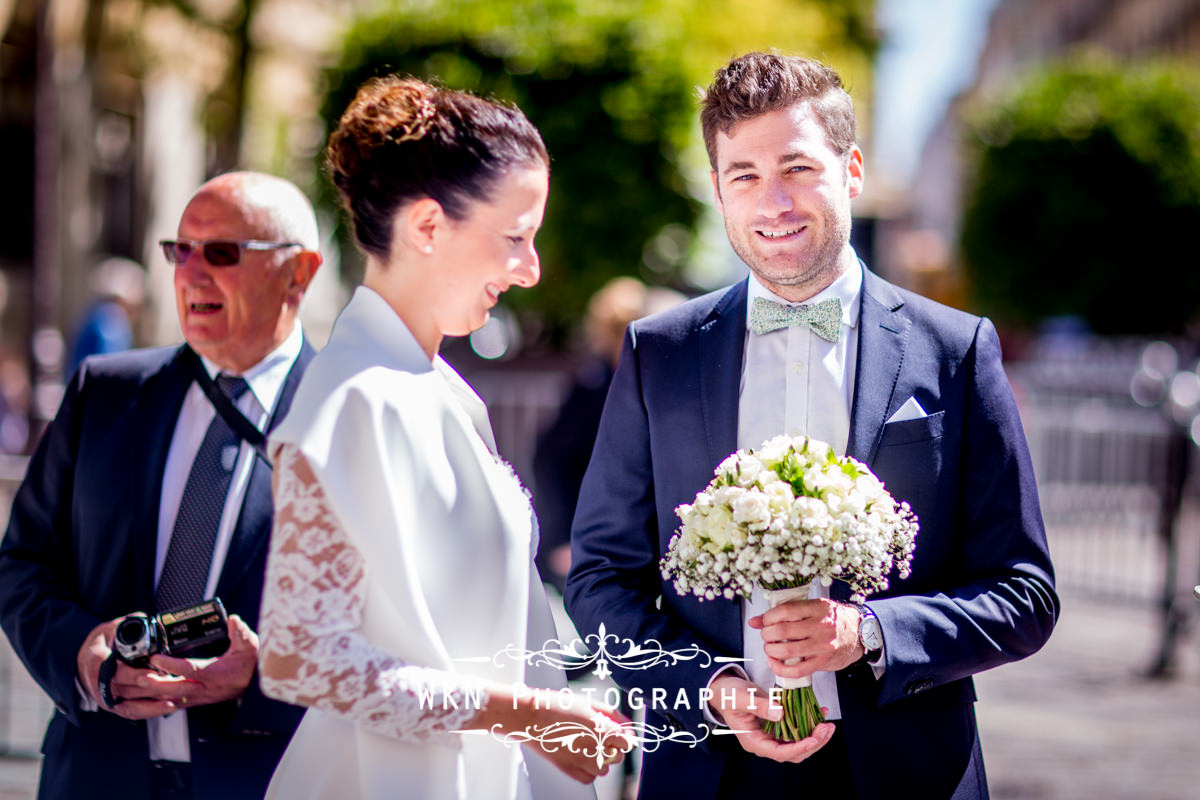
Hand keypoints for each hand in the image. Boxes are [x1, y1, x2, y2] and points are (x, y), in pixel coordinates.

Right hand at [76, 618, 179, 719]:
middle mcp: (100, 685)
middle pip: (130, 690)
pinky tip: (170, 706)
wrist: (82, 663)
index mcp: (98, 663)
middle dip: (156, 688)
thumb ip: (127, 624)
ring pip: (133, 705)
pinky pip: (133, 712)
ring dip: (157, 703)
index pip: (118, 672)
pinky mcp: (113, 706)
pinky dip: (151, 711)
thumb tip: (146, 621)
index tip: (155, 674)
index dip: (137, 675)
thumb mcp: (109, 629)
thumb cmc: (99, 645)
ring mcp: (106, 698)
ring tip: (180, 698)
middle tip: (178, 685)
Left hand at [145, 614, 259, 707]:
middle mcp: (205, 688)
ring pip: (171, 699)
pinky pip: (173, 704)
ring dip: (152, 694)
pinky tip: (145, 697)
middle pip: (175, 689)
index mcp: (215, 674)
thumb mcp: (250, 645)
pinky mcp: (195, 701)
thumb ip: (241, 633)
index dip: (171, 664)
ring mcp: (199, 697)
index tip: (155, 657)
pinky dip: (158, 701)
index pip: (189, 669)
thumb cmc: (250, 664)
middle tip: (137, 676)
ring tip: (135, 686)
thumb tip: (233, 620)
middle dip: (155, 683)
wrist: (254, 685)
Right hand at [474, 686, 632, 783]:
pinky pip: (589, 778)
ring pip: (604, 769)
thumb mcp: (588, 703)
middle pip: (617, 756)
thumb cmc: (557, 705)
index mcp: (602, 728)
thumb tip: (626, 725)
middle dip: (613, 747)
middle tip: (598, 736)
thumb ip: (611, 715)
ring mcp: (582, 761)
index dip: (625, 737)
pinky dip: (588, 770)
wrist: (530, 716)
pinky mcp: (569, 770)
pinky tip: (580, 756)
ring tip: (587, 746)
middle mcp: (595, 747)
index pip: (627, 741)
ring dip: (600, 760)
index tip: (619, 733)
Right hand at [708, 673, 833, 761]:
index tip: (812, 739)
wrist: (725, 688)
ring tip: (828, 724)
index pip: (780, 752)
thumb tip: (779, 714)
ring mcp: (773, 735)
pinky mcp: (779, 725)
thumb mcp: (741, 698)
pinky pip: (798, 729)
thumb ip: (759, 706)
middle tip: (826, 728)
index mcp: (754, 741)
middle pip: (794, 752)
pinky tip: (820, 713)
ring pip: (799, 743)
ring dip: (816, 736)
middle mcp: (765, 742)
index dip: (798, 748)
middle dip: (813, 743)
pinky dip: (810, 724)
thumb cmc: (728, 694)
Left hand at [749, 598, 862, 679]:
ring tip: (770, 648)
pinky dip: (780, 669)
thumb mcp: (812, 607)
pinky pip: (797, 670)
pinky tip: (774, 663)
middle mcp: (821, 626)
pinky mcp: (823, 662)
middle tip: (766, 636)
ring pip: (788, 651)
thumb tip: (754, 621)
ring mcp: (823, 646)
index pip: (785, 611)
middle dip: (767, 634)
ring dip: (771, 651)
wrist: (858, 634)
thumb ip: (785, 611)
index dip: (768, 617)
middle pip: (783, 631)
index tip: (765, 621)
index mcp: (818, 608)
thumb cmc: (833, 618)